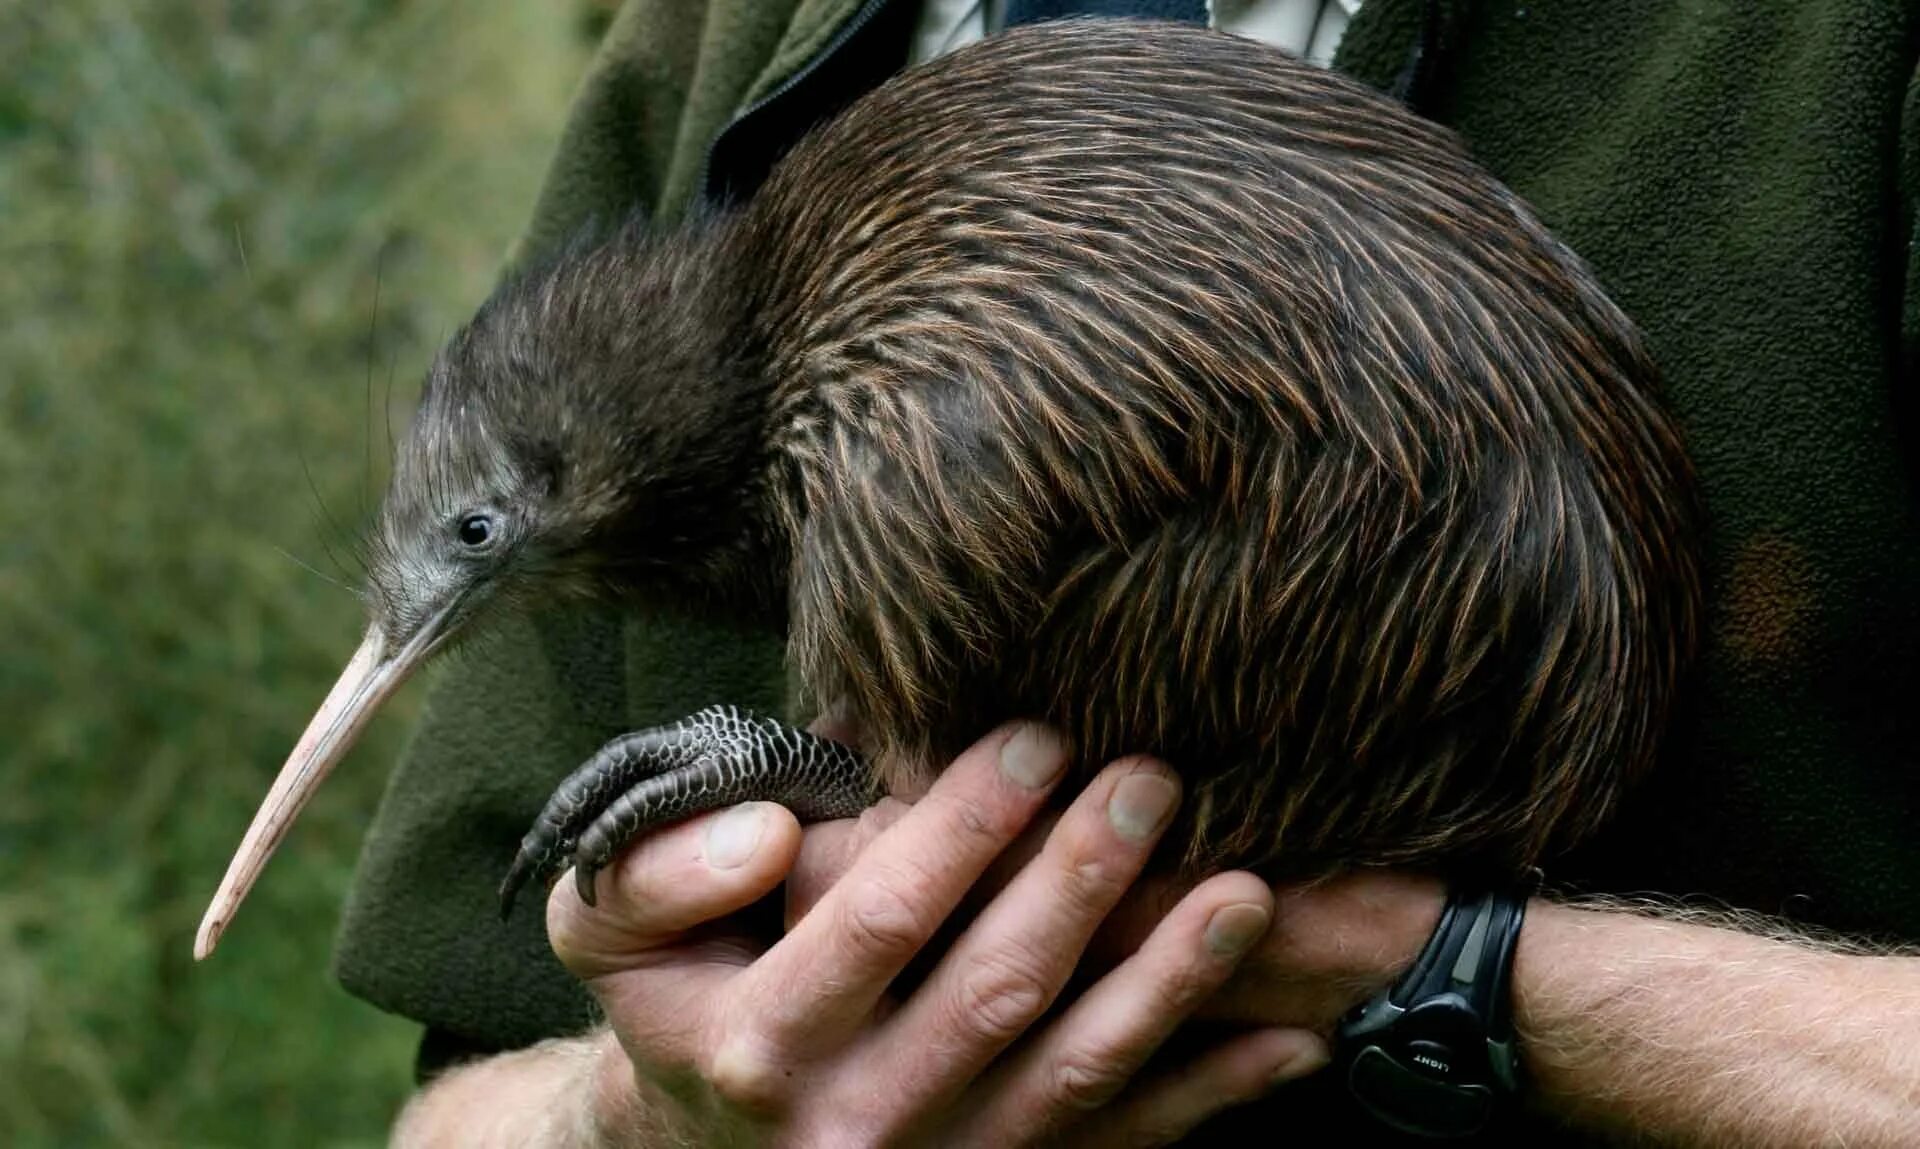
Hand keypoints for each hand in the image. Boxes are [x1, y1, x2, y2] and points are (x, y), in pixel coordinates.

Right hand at [546, 724, 1328, 1146]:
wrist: (701, 1145)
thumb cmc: (676, 998)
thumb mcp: (606, 930)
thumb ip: (655, 871)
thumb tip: (771, 831)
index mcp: (760, 1044)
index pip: (880, 922)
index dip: (964, 827)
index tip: (1034, 735)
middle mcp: (858, 1123)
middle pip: (997, 994)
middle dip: (1082, 879)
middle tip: (1154, 775)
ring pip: (1077, 1076)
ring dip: (1170, 983)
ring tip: (1246, 890)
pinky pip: (1121, 1147)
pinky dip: (1212, 1097)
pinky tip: (1294, 1039)